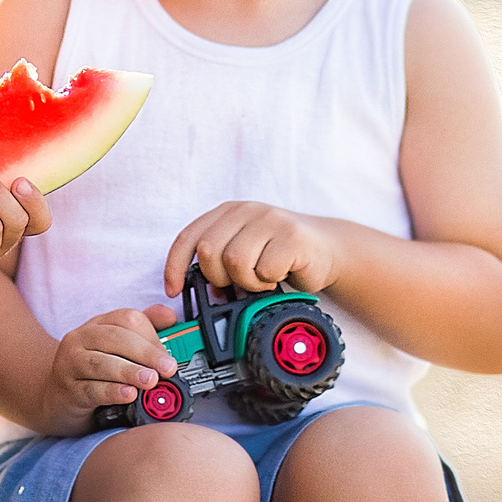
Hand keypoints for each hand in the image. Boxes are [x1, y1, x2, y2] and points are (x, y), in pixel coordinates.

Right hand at [49, 304, 179, 426]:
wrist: (56, 398)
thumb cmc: (93, 371)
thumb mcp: (118, 349)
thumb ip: (145, 329)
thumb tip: (169, 316)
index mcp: (98, 324)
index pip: (126, 318)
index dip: (152, 336)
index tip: (170, 355)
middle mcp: (81, 339)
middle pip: (115, 338)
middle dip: (145, 353)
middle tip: (167, 369)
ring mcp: (70, 364)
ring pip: (101, 363)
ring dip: (130, 371)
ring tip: (151, 381)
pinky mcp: (68, 390)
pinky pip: (91, 389)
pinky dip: (112, 392)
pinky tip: (128, 395)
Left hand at [165, 202, 337, 296]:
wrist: (327, 248)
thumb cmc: (280, 254)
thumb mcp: (244, 251)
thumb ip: (219, 262)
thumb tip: (197, 289)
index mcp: (228, 212)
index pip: (189, 237)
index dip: (175, 266)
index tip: (174, 290)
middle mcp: (247, 211)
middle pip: (209, 251)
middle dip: (220, 278)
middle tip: (241, 282)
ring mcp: (270, 220)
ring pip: (236, 261)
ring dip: (248, 281)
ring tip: (263, 278)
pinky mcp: (292, 236)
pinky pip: (265, 269)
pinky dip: (270, 282)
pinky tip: (280, 275)